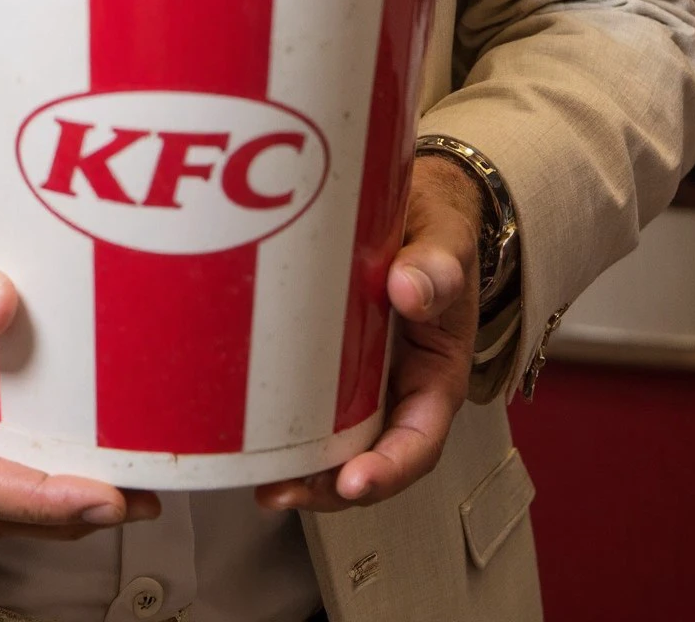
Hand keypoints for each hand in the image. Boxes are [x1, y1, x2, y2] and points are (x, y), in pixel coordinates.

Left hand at [255, 155, 482, 514]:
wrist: (415, 204)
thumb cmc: (437, 229)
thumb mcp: (447, 242)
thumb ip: (438, 267)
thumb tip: (410, 290)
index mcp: (436, 372)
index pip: (420, 440)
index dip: (390, 468)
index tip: (355, 481)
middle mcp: (399, 386)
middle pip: (370, 457)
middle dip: (329, 485)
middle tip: (284, 490)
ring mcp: (362, 375)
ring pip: (335, 439)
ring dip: (302, 467)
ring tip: (261, 477)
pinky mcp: (328, 356)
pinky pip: (308, 398)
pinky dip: (283, 421)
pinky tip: (247, 427)